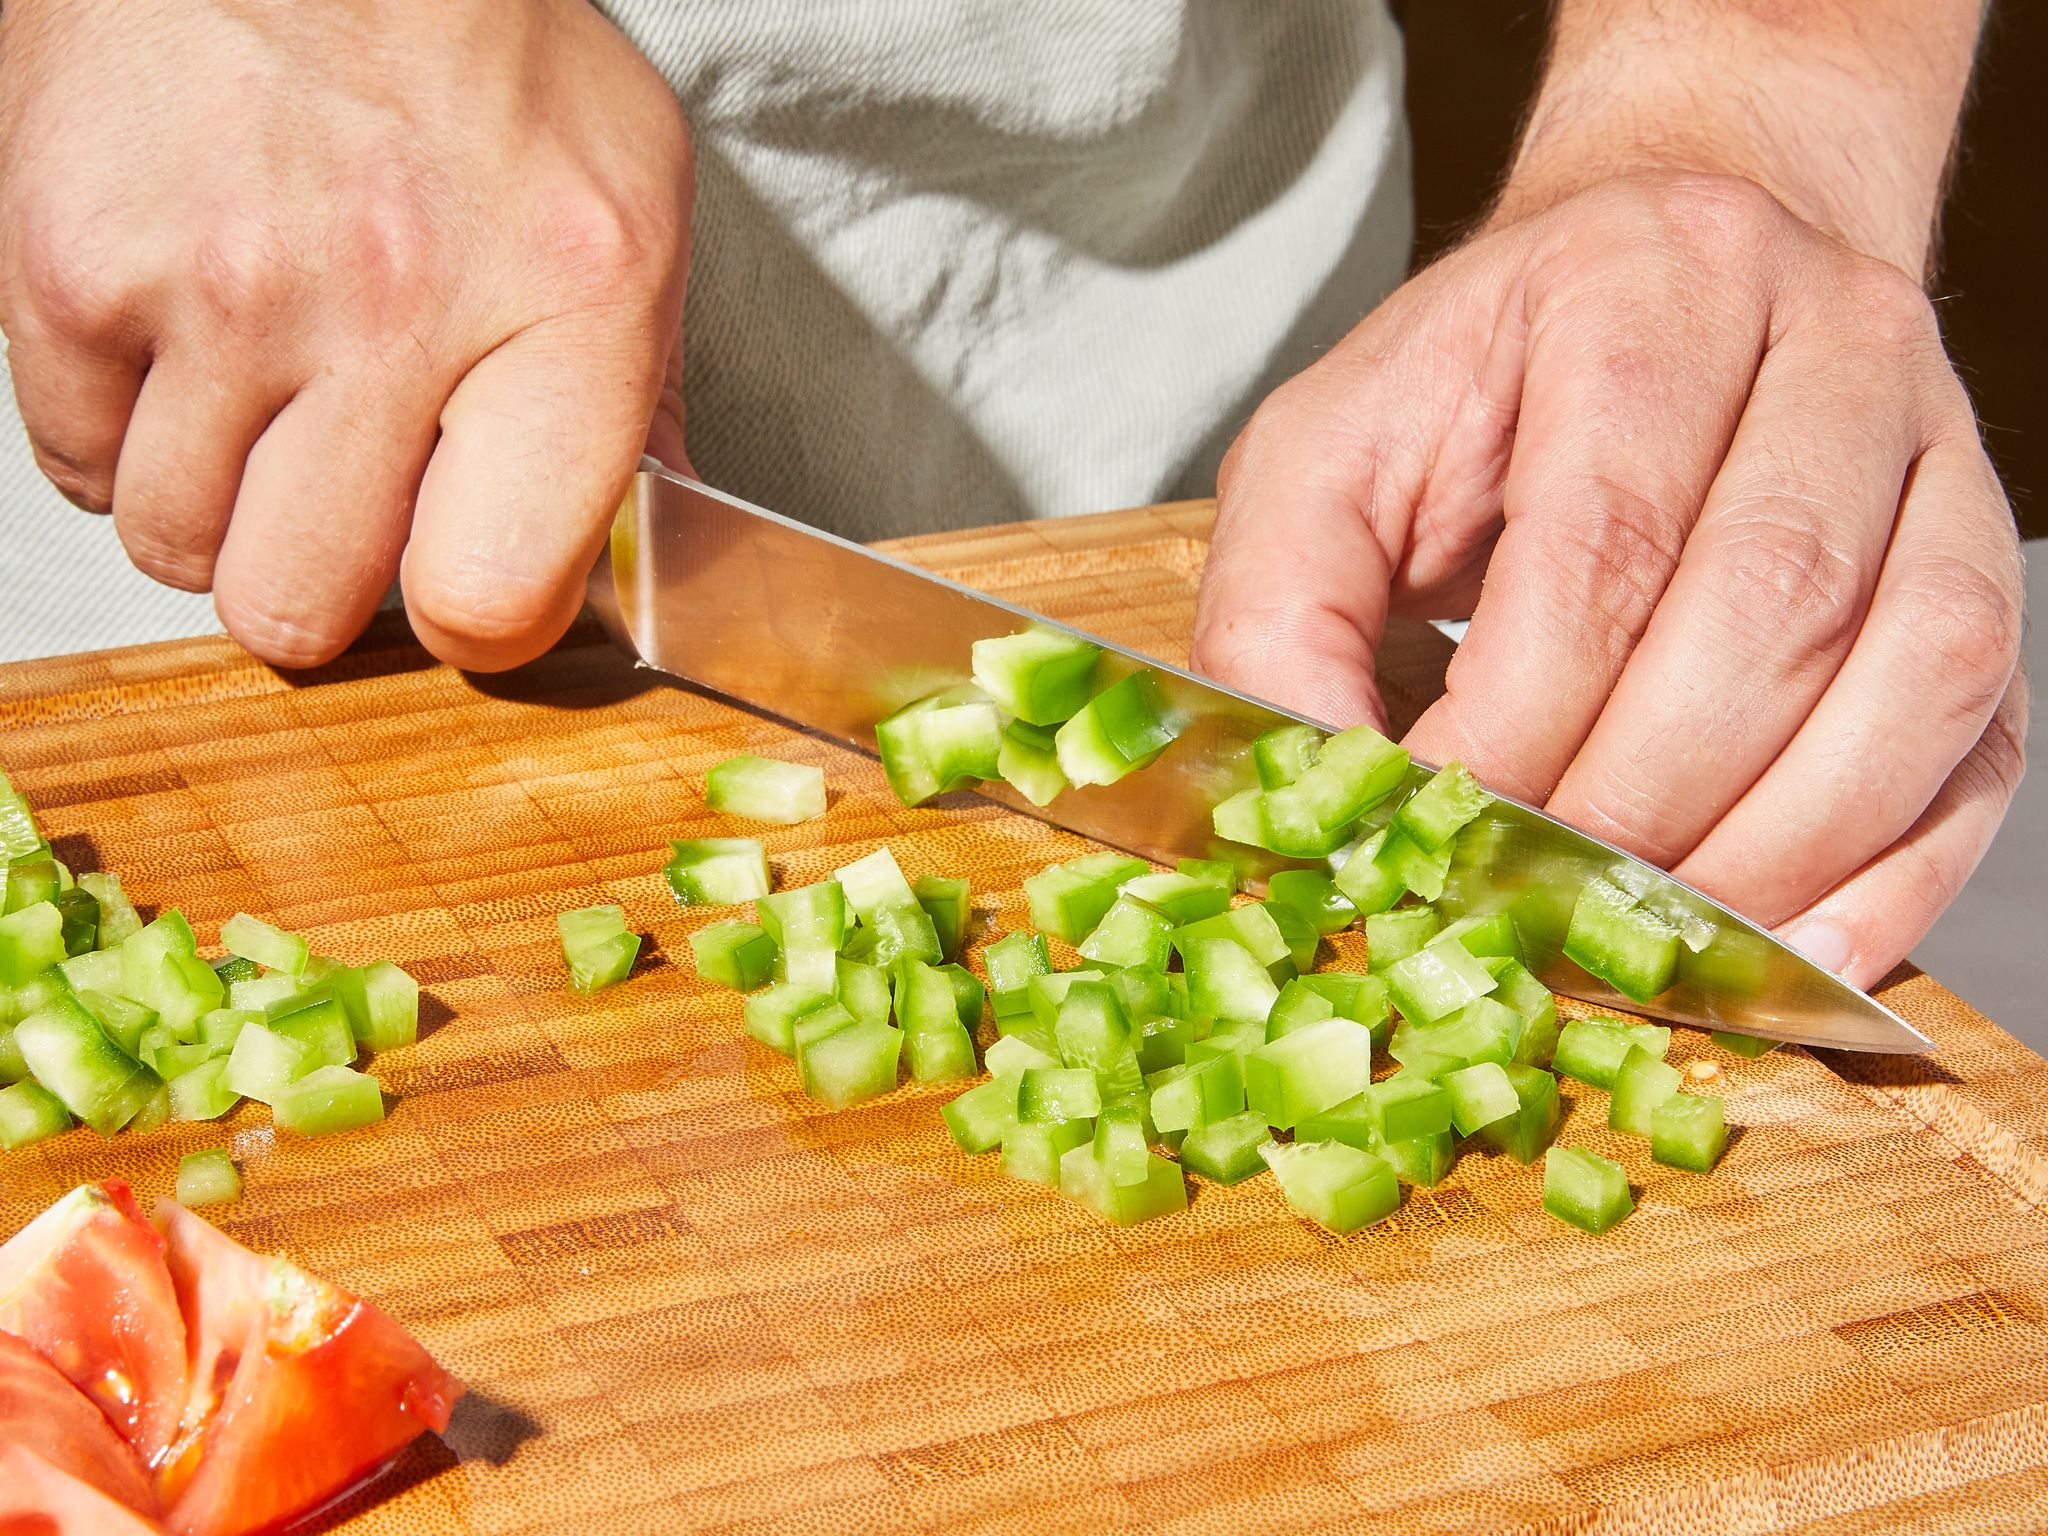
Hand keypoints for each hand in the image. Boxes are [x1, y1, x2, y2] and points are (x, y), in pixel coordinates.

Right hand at [0, 0, 690, 669]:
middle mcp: (394, 304)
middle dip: (324, 580)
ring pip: (181, 549)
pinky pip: (78, 464)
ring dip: (221, 509)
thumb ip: (640, 390)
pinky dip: (124, 434)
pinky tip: (189, 347)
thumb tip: (650, 531)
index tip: (467, 585)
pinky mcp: (75, 262)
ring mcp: (222, 289)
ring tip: (269, 397)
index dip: (476, 623)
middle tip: (349, 493)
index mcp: (566, 303)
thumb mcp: (631, 195)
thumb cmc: (475, 39)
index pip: (495, 602)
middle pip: (303, 612)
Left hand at [1192, 172, 2025, 988]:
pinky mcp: (1977, 561)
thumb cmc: (1476, 392)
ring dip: (1770, 852)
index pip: (1601, 546)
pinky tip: (1791, 944)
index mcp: (1643, 287)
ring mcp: (1934, 451)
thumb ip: (1276, 616)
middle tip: (1533, 907)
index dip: (1517, 729)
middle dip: (1638, 805)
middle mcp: (1827, 342)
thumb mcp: (1323, 461)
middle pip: (1768, 614)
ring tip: (1647, 942)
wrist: (1651, 286)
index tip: (1434, 834)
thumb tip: (1308, 801)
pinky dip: (1894, 869)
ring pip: (1911, 676)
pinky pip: (1980, 735)